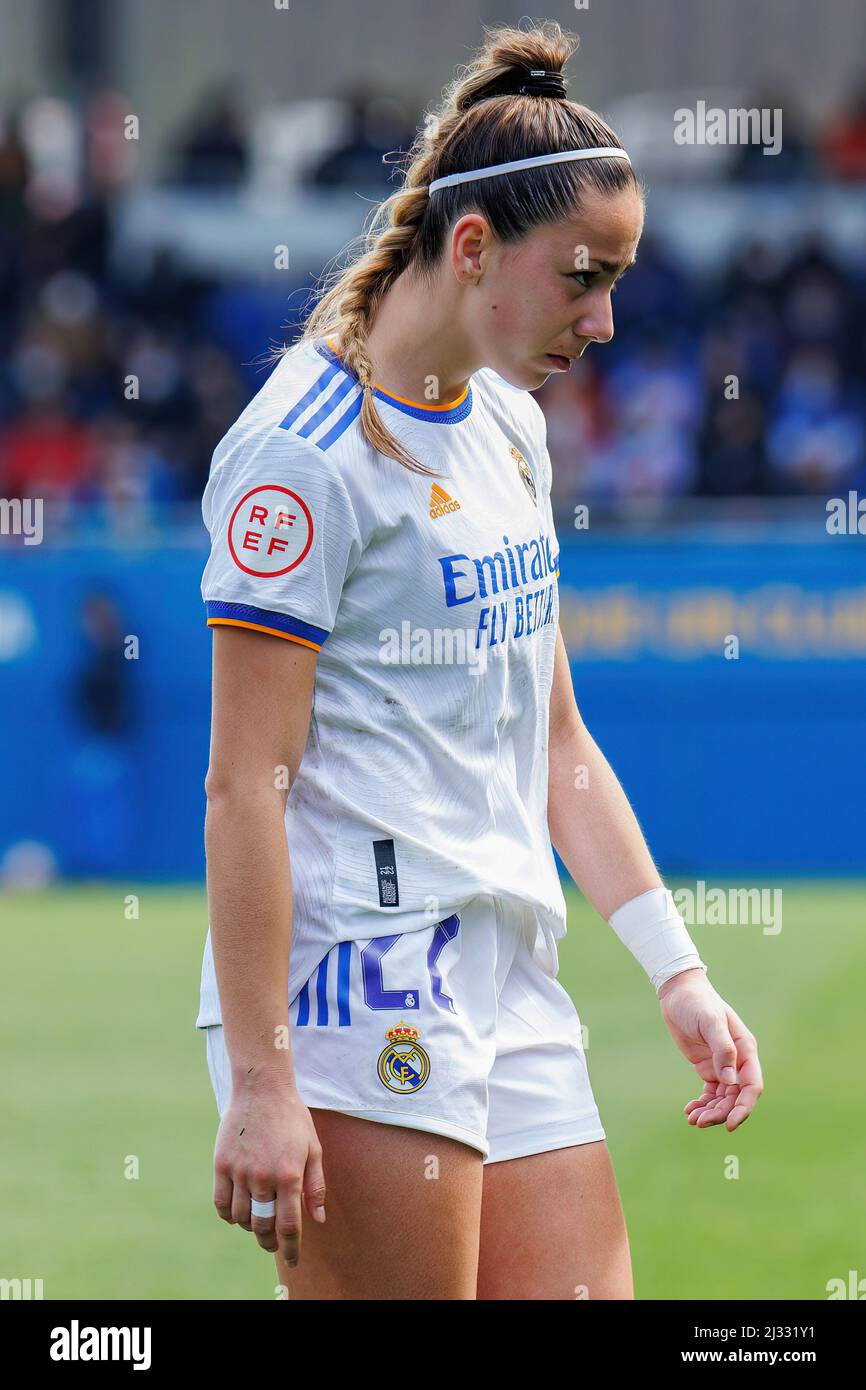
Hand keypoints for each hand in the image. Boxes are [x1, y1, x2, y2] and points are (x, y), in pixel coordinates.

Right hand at [212, 1076, 325, 1266]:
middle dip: (270, 1243)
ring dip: (250, 1227)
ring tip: (258, 1223)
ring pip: (241, 1218)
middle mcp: (263, 1178)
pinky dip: (229, 1215)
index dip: (291, 1249)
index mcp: (290, 1176)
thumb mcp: (313, 1148)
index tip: (293, 1260)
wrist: (262, 1088)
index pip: (289, 1226)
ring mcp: (240, 1172)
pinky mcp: (221, 1165)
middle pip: (263, 1227)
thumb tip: (318, 1219)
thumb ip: (316, 1186)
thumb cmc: (292, 1118)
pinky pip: (221, 1204)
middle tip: (274, 1245)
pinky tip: (238, 1212)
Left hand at [658, 968, 763, 1130]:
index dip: (743, 1108)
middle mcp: (738, 1061)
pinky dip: (702, 1104)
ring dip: (711, 1112)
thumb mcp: (710, 1021)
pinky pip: (710, 1093)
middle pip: (736, 1097)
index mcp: (745, 1050)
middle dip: (721, 1113)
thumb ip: (723, 1049)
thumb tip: (731, 1081)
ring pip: (723, 1098)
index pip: (751, 1086)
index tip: (730, 1124)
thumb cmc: (698, 1002)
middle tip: (699, 1122)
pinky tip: (689, 1111)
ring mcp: (723, 1066)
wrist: (679, 992)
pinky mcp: (707, 1067)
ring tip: (692, 1119)